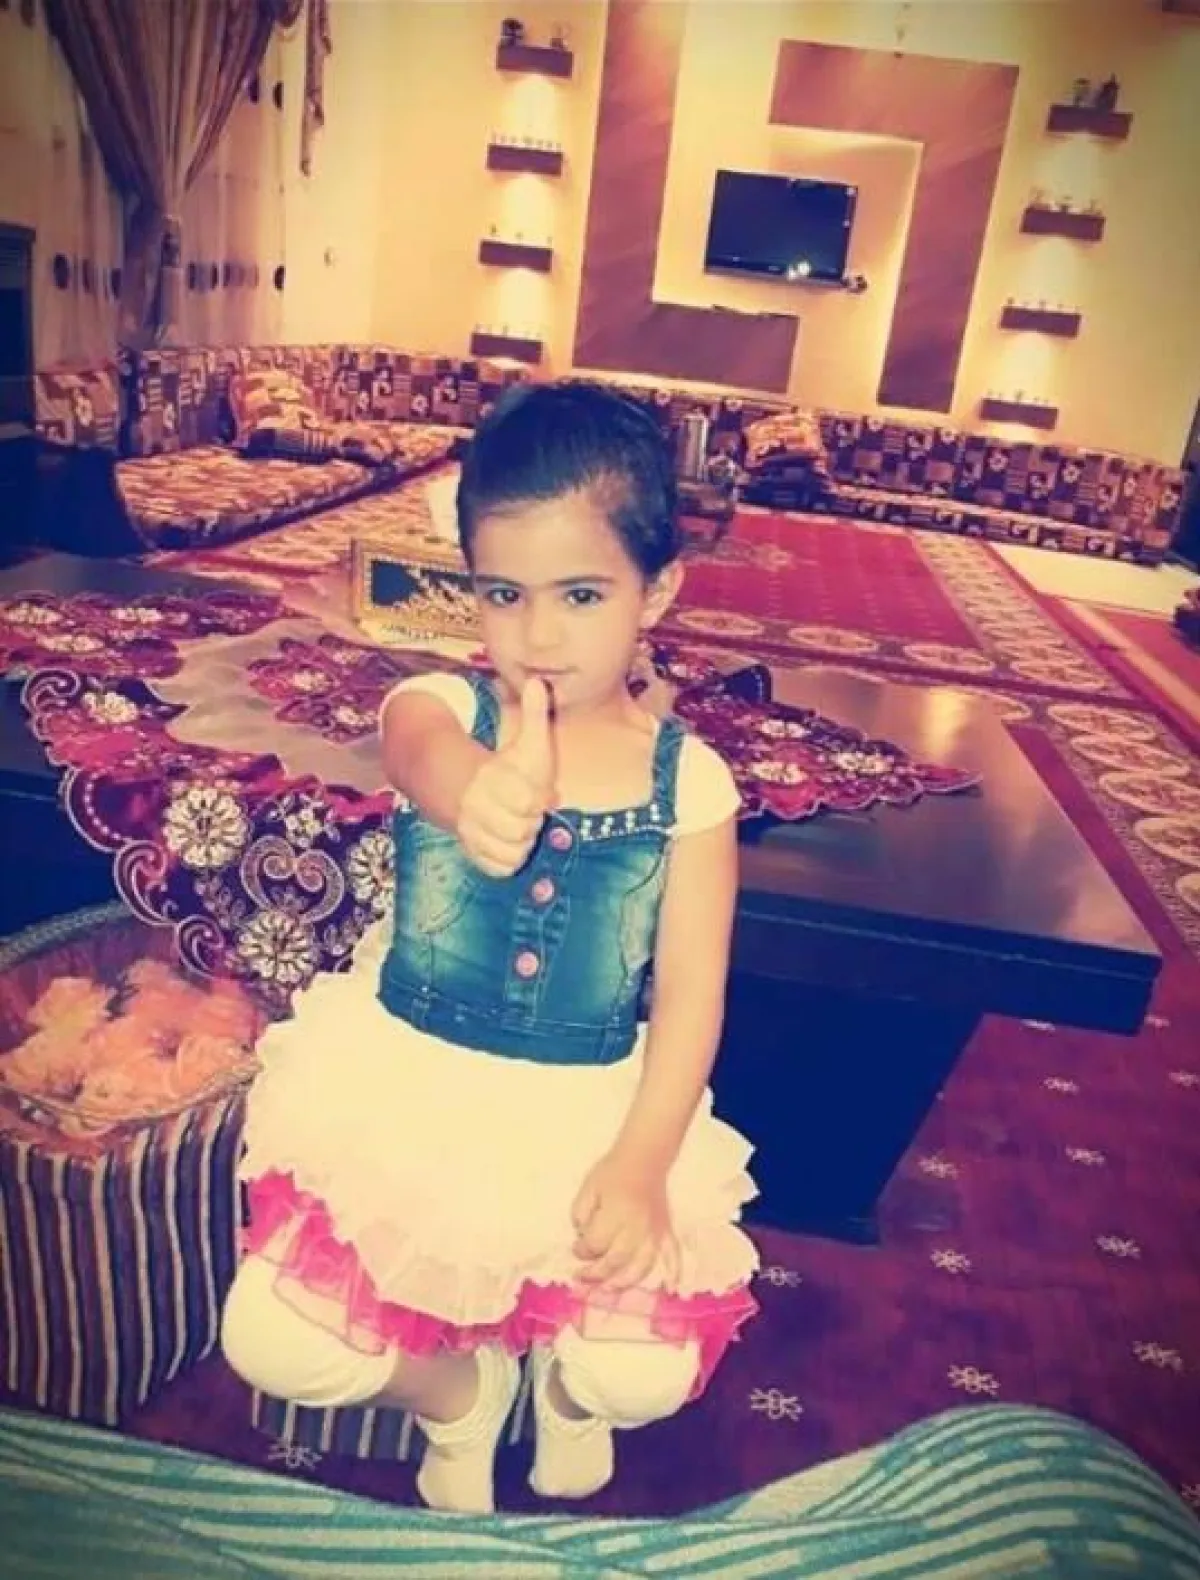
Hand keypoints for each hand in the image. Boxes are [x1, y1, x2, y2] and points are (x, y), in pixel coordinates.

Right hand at [456, 678, 554, 877]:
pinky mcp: (473, 853)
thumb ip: (534, 713)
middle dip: (531, 822)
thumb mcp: (525, 740)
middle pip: (523, 830)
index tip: (537, 793)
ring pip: (514, 851)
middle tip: (524, 809)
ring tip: (516, 823)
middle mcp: (478, 808)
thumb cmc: (508, 767)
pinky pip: (503, 868)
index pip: (529, 802)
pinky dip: (510, 859)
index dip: (538, 799)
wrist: (463, 790)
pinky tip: (506, 841)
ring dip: (522, 842)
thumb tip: (538, 680)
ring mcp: (473, 832)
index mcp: (492, 779)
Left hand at [572, 1150, 680, 1291]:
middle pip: (616, 1260)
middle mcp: (637, 1227)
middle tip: (581, 1275)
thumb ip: (580, 1214)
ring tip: (608, 1289)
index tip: (575, 1248)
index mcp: (616, 1213)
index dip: (581, 1250)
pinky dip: (674, 1272)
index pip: (595, 1243)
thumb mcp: (588, 1188)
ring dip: (624, 1282)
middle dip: (596, 1272)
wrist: (644, 1157)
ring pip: (641, 1266)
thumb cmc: (612, 1172)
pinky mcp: (666, 1231)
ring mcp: (655, 1231)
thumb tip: (583, 1237)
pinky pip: (672, 1254)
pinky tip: (670, 1288)